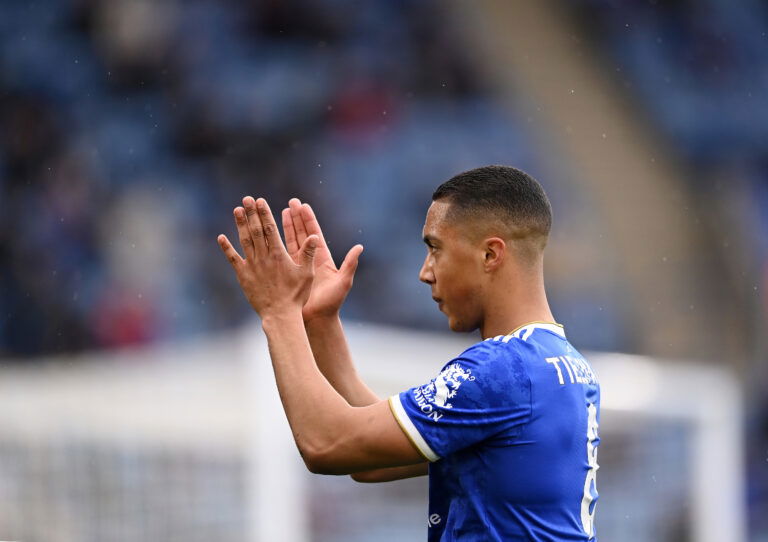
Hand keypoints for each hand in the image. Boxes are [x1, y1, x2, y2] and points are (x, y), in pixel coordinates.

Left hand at [218, 196, 317, 317]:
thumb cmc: (296, 296)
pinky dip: (227, 248)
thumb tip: (314, 236)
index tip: (260, 201)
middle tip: (247, 199)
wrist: (280, 315)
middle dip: (251, 213)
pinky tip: (221, 237)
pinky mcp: (243, 276)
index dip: (264, 213)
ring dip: (240, 224)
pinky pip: (233, 259)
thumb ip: (308, 254)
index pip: (269, 228)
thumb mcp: (307, 274)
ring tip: (237, 210)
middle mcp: (263, 257)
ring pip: (244, 241)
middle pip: (255, 230)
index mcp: (278, 254)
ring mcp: (251, 266)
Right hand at [282, 198, 362, 321]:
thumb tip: (359, 247)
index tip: (302, 206)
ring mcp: (298, 266)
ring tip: (279, 213)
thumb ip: (350, 264)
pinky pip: (280, 257)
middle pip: (301, 233)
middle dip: (296, 218)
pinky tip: (267, 236)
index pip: (314, 234)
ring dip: (284, 227)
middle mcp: (310, 259)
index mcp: (323, 258)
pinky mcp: (289, 274)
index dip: (308, 220)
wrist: (318, 320)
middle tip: (290, 203)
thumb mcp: (344, 281)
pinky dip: (274, 246)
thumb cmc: (332, 303)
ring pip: (290, 242)